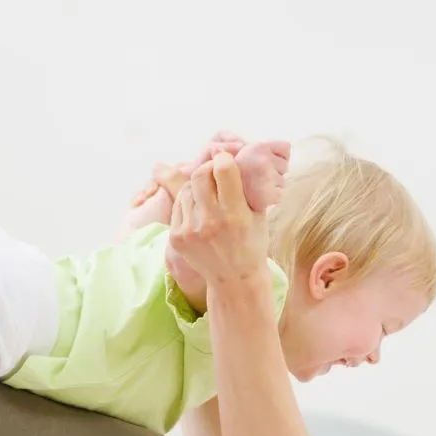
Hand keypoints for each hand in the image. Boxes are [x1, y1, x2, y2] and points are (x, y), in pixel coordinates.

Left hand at [169, 151, 269, 283]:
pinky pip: (178, 206)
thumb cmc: (251, 244)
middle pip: (200, 174)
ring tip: (208, 198)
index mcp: (235, 216)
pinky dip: (188, 203)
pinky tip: (199, 213)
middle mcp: (211, 223)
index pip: (223, 169)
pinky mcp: (177, 238)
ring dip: (197, 187)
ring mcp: (191, 231)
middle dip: (208, 169)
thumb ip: (248, 187)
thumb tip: (232, 154)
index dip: (224, 160)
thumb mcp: (258, 215)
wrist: (235, 280)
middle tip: (214, 174)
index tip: (226, 163)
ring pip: (187, 189)